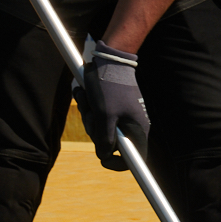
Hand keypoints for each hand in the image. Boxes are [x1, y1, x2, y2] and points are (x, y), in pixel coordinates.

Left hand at [78, 40, 149, 171]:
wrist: (109, 58)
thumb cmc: (109, 86)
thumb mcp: (104, 116)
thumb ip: (104, 140)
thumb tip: (103, 156)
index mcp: (137, 129)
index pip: (133, 158)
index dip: (117, 163)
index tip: (103, 160)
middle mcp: (131, 124)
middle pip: (110, 142)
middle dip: (94, 129)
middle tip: (91, 113)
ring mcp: (121, 114)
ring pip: (100, 127)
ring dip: (88, 114)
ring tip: (86, 97)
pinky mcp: (112, 105)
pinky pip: (97, 114)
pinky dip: (88, 106)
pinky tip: (83, 93)